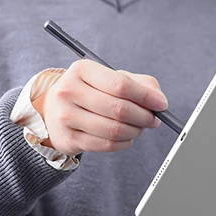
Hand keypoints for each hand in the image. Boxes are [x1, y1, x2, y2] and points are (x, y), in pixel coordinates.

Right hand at [31, 60, 166, 155]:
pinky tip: (126, 137)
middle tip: (153, 119)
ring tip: (139, 127)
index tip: (161, 104)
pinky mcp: (68, 138)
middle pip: (118, 109)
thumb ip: (139, 84)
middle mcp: (69, 91)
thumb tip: (159, 101)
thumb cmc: (89, 91)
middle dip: (143, 116)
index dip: (146, 96)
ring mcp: (66, 116)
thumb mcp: (110, 78)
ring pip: (113, 130)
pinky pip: (105, 145)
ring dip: (135, 131)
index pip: (121, 84)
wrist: (53, 110)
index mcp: (82, 70)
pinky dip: (123, 143)